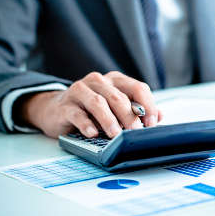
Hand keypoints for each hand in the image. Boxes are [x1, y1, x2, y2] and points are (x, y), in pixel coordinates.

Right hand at [18, 71, 161, 138]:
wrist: (54, 110)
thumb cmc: (90, 110)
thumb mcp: (115, 109)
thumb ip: (137, 111)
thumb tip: (160, 117)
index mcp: (115, 81)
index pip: (137, 88)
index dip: (148, 105)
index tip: (152, 123)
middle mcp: (99, 82)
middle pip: (119, 97)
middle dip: (129, 116)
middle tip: (135, 132)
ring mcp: (80, 91)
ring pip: (98, 103)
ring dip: (109, 120)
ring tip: (116, 134)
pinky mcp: (65, 105)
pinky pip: (77, 114)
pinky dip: (86, 124)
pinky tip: (92, 133)